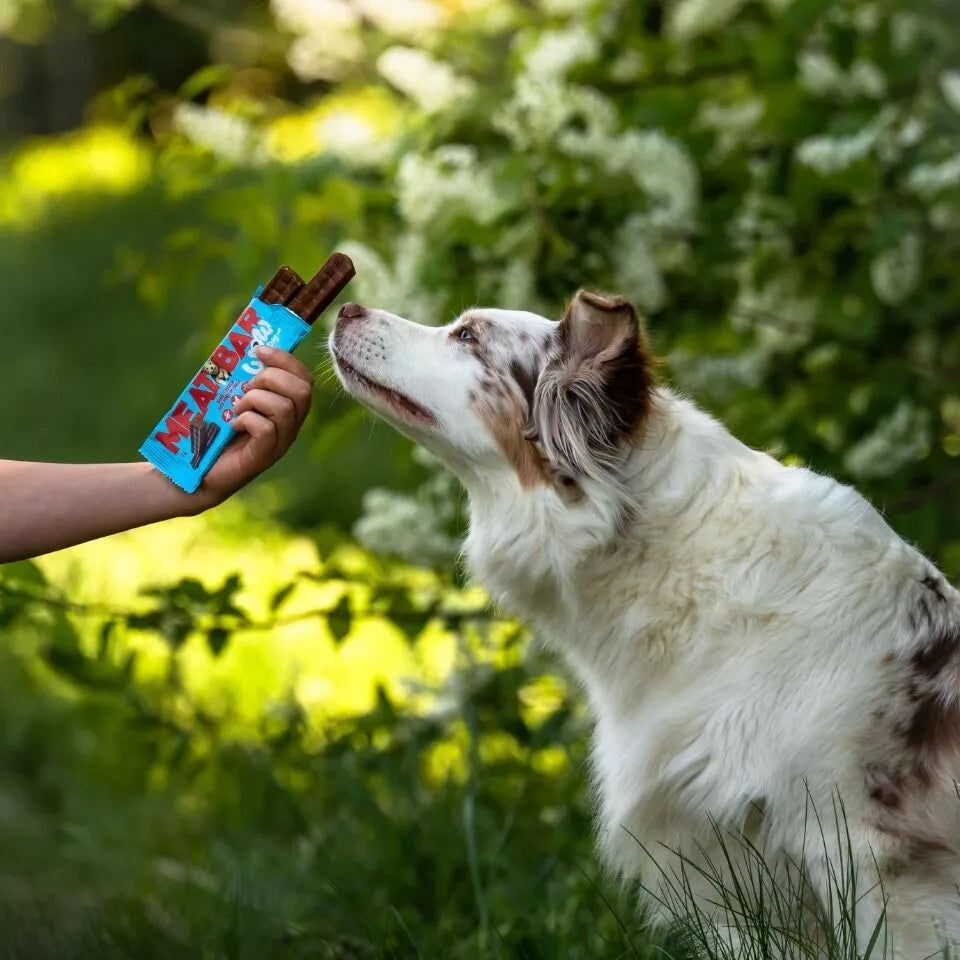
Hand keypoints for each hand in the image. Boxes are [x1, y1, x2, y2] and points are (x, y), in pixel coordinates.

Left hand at [198, 346, 313, 506]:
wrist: (196, 470)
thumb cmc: (214, 431)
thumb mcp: (231, 397)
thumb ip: (243, 377)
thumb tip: (244, 346)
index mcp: (288, 409)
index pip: (305, 379)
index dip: (286, 360)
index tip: (258, 350)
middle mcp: (290, 427)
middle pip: (303, 391)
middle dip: (271, 378)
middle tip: (245, 386)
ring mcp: (279, 444)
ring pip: (285, 408)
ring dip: (254, 399)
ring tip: (235, 408)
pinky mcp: (263, 457)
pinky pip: (266, 429)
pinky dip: (246, 420)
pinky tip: (232, 425)